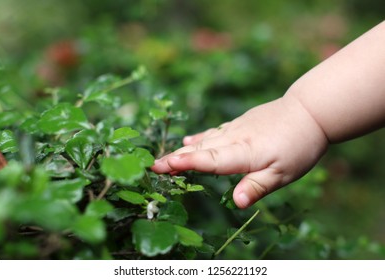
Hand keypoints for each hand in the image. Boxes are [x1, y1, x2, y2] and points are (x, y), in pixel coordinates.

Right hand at [152, 96, 328, 207]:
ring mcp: (236, 129)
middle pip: (200, 150)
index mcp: (244, 153)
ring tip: (165, 158)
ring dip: (183, 150)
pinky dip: (199, 138)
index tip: (164, 166)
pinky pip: (214, 132)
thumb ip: (257, 187)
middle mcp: (234, 139)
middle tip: (153, 166)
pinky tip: (189, 140)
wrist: (310, 111)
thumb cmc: (300, 145)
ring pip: (204, 140)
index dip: (186, 164)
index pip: (210, 160)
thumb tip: (234, 203)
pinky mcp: (240, 123)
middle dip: (175, 158)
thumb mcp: (284, 173)